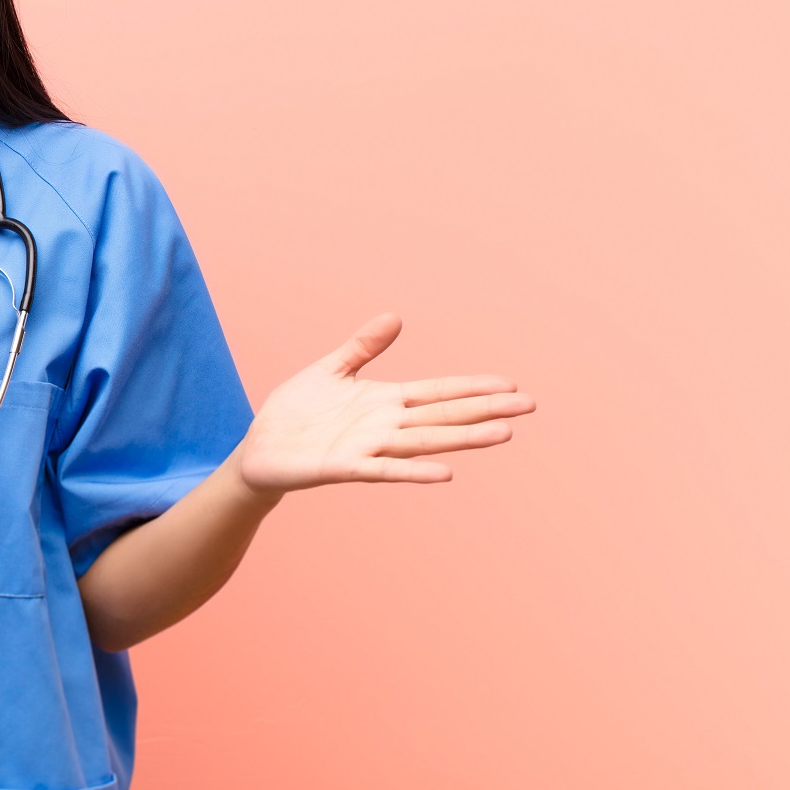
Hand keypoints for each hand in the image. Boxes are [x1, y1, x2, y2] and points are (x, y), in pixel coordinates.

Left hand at [235, 313, 534, 493]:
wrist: (259, 449)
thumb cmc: (297, 412)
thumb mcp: (330, 370)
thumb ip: (363, 347)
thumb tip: (396, 317)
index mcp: (384, 402)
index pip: (438, 391)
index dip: (472, 387)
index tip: (511, 384)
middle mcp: (384, 426)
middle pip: (443, 415)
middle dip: (485, 410)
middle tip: (529, 406)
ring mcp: (367, 448)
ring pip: (424, 441)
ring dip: (462, 438)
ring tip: (503, 434)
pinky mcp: (342, 467)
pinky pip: (384, 470)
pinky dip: (413, 471)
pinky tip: (446, 472)